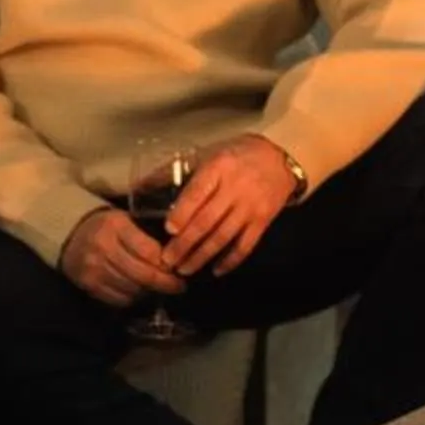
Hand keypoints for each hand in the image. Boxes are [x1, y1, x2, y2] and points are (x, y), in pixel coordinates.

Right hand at [59, 208, 185, 309]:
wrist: (69, 233)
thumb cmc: (106, 225)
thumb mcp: (125, 219)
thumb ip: (147, 235)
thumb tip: (175, 255)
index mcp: (117, 226)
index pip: (149, 251)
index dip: (168, 263)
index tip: (179, 268)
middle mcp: (104, 247)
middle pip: (142, 274)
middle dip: (165, 283)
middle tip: (178, 287)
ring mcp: (94, 268)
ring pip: (132, 289)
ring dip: (149, 291)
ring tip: (157, 287)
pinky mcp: (88, 284)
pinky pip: (118, 299)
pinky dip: (132, 298)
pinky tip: (138, 291)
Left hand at [164, 137, 299, 278]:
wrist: (279, 159)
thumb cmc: (237, 156)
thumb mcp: (211, 155)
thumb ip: (184, 174)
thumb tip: (146, 186)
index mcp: (219, 168)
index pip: (198, 193)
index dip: (183, 213)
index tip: (168, 230)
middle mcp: (236, 188)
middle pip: (207, 221)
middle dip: (185, 243)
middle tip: (168, 260)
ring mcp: (251, 206)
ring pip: (223, 236)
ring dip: (202, 256)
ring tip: (184, 270)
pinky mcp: (263, 220)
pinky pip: (245, 245)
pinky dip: (230, 260)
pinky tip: (216, 270)